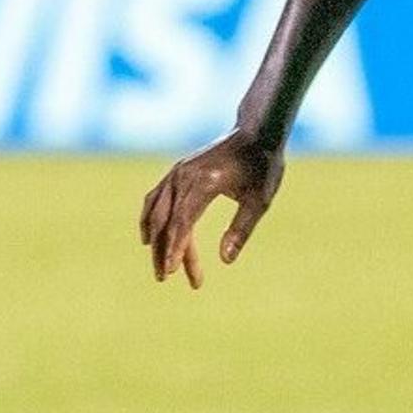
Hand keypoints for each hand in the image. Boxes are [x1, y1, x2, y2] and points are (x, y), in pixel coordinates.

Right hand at [140, 132, 286, 286]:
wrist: (256, 133)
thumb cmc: (262, 167)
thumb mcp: (260, 200)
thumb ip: (242, 229)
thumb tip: (225, 260)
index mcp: (205, 182)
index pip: (183, 221)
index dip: (176, 247)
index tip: (171, 271)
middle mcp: (184, 176)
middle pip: (165, 220)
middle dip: (163, 251)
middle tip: (165, 279)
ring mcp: (177, 172)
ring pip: (156, 211)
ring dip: (155, 240)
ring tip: (160, 266)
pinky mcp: (176, 172)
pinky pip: (155, 198)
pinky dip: (150, 219)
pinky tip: (149, 239)